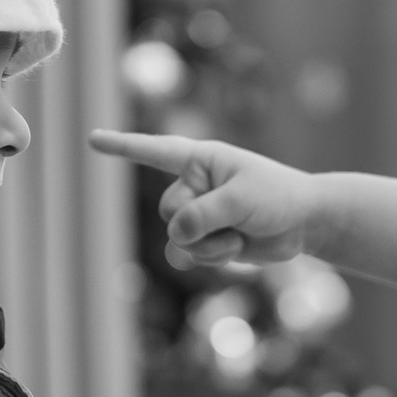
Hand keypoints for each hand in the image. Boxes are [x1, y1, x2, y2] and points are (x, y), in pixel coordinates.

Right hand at [90, 130, 320, 268]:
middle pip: (167, 211)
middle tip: (233, 219)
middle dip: (197, 223)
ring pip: (177, 238)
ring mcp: (198, 213)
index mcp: (200, 160)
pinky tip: (236, 248)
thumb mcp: (242, 200)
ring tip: (238, 235)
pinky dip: (211, 258)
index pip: (154, 152)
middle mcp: (194, 184)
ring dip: (209, 246)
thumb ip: (204, 215)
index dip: (122, 147)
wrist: (304, 223)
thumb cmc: (278, 197)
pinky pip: (189, 255)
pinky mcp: (206, 238)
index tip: (92, 139)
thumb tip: (176, 235)